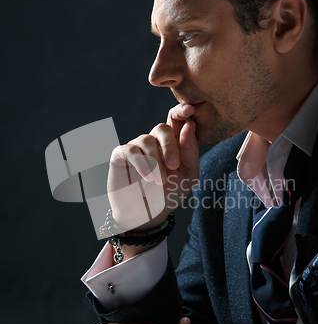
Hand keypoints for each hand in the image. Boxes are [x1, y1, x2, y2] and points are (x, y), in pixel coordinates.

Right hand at [107, 104, 199, 233]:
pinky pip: (131, 151)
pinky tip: (148, 177)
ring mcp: (136, 147)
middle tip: (174, 166)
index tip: (190, 108)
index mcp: (172, 143)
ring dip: (156, 161)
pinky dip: (142, 163)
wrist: (147, 215)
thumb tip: (190, 124)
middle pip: (162, 128)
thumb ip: (190, 151)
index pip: (175, 119)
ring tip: (160, 181)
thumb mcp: (188, 175)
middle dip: (170, 146)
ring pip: (147, 140)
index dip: (181, 110)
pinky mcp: (120, 155)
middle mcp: (153, 141)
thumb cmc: (168, 195)